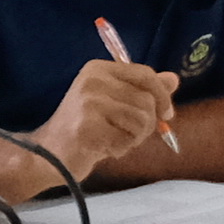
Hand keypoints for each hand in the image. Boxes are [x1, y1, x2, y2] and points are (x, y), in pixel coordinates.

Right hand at [44, 57, 181, 175]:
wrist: (49, 154)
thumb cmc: (87, 129)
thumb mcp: (115, 104)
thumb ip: (142, 90)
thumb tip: (173, 78)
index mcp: (99, 69)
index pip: (145, 74)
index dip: (162, 96)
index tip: (166, 114)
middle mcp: (93, 80)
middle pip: (147, 100)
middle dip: (147, 124)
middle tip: (128, 135)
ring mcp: (89, 102)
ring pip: (141, 120)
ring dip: (134, 138)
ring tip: (114, 140)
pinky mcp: (88, 126)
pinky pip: (127, 139)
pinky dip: (121, 149)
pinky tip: (103, 149)